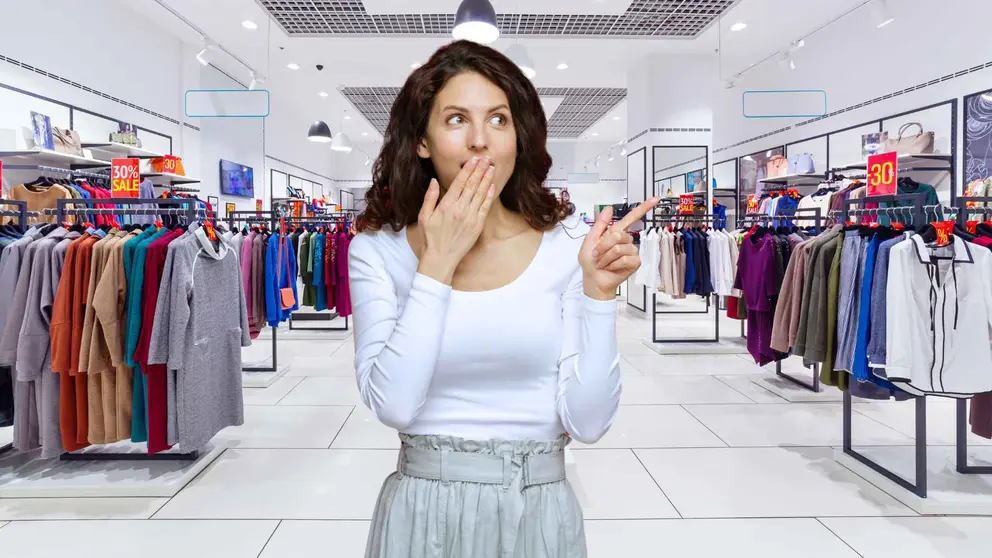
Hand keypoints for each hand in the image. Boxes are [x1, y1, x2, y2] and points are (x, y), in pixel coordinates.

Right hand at [416, 156, 497, 283]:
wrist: (441, 258)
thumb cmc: (431, 237)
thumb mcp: (424, 216)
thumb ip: (430, 197)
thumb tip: (434, 181)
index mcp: (447, 205)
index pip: (459, 182)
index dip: (468, 169)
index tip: (474, 159)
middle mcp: (460, 209)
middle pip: (472, 185)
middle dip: (480, 170)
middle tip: (486, 158)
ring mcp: (470, 217)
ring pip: (480, 194)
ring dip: (487, 179)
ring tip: (491, 167)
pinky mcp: (477, 225)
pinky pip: (485, 207)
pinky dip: (489, 195)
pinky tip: (492, 186)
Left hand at [579, 199, 658, 299]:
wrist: (593, 280)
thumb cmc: (590, 262)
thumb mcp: (590, 240)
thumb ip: (600, 224)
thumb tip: (609, 208)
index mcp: (615, 233)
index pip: (631, 218)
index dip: (643, 208)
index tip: (655, 199)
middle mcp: (626, 241)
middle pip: (618, 235)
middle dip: (603, 246)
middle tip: (597, 255)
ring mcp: (631, 251)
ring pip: (620, 248)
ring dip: (607, 257)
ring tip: (603, 263)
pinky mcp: (635, 263)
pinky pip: (626, 259)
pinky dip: (614, 264)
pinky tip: (611, 268)